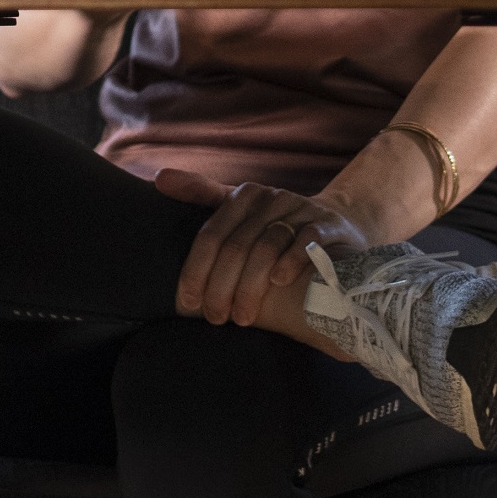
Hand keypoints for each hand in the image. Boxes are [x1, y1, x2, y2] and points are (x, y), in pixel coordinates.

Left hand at [154, 166, 368, 327]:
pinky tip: (278, 283)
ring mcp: (300, 209)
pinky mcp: (327, 223)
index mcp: (244, 196)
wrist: (336, 225)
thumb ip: (200, 194)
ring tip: (242, 316)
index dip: (196, 270)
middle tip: (215, 318)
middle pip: (235, 245)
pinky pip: (306, 241)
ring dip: (251, 285)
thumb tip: (159, 179)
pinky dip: (290, 261)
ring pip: (266, 246)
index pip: (210, 234)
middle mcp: (270, 198)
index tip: (187, 303)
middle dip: (221, 286)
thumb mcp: (240, 209)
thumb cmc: (276, 225)